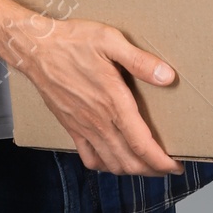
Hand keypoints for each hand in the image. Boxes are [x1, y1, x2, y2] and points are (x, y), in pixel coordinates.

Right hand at [7, 13, 183, 175]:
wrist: (36, 48)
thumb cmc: (73, 42)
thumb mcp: (110, 41)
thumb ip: (140, 61)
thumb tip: (167, 76)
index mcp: (113, 102)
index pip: (142, 145)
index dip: (162, 162)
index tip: (176, 165)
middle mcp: (99, 121)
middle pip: (130, 161)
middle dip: (153, 170)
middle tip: (168, 167)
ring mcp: (83, 127)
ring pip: (111, 164)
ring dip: (132, 170)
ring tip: (147, 166)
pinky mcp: (71, 127)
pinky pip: (89, 158)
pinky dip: (106, 166)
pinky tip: (114, 161)